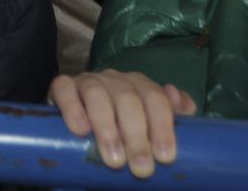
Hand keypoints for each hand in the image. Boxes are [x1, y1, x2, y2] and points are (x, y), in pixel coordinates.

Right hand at [50, 70, 194, 177]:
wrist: (79, 124)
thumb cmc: (119, 128)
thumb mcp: (147, 125)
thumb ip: (169, 116)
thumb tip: (185, 106)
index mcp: (138, 85)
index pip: (155, 98)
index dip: (162, 126)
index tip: (166, 157)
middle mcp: (114, 79)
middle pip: (128, 99)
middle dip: (137, 135)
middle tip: (142, 168)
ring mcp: (88, 81)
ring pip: (98, 94)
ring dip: (108, 128)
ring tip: (114, 160)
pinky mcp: (62, 86)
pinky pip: (65, 90)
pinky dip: (72, 108)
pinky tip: (80, 130)